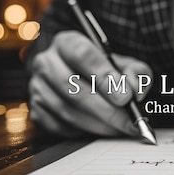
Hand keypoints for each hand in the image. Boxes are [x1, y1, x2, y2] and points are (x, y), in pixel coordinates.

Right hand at [29, 31, 151, 136]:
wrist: (83, 78)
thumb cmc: (105, 70)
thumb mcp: (125, 64)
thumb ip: (135, 73)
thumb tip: (135, 89)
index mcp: (68, 42)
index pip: (82, 55)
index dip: (104, 77)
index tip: (125, 97)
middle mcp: (47, 62)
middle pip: (74, 88)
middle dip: (107, 110)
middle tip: (129, 122)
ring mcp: (38, 87)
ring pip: (67, 111)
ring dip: (98, 124)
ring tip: (120, 129)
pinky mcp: (37, 110)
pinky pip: (60, 127)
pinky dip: (83, 132)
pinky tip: (100, 130)